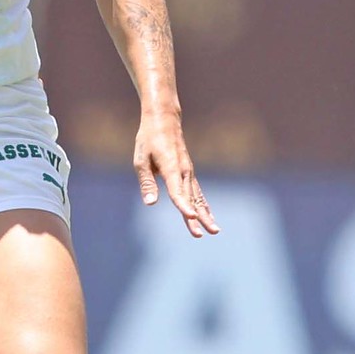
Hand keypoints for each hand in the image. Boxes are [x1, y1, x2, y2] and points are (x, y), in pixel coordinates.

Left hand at [134, 113, 218, 238]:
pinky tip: (208, 216)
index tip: (192, 218)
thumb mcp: (141, 160)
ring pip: (198, 197)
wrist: (164, 120)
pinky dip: (203, 205)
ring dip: (206, 214)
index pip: (177, 192)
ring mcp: (188, 172)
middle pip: (192, 198)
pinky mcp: (188, 172)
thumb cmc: (148, 139)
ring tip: (214, 231)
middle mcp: (183, 171)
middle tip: (208, 233)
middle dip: (200, 217)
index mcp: (171, 168)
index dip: (183, 206)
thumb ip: (146, 182)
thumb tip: (150, 203)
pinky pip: (197, 192)